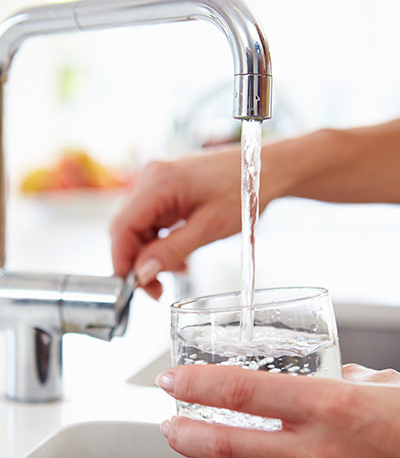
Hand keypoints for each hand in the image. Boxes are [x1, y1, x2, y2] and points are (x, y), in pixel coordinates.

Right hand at [110, 146, 241, 297]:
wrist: (265, 168)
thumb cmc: (244, 191)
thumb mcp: (208, 228)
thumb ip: (171, 251)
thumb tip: (142, 273)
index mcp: (159, 182)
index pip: (122, 227)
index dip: (122, 261)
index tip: (133, 287)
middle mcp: (151, 178)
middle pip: (125, 228)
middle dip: (136, 261)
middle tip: (156, 288)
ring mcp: (157, 182)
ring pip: (137, 227)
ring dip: (149, 254)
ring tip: (176, 272)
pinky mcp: (166, 189)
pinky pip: (151, 221)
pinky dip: (159, 242)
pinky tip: (179, 256)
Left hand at [157, 363, 399, 457]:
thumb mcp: (384, 386)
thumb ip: (344, 380)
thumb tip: (327, 376)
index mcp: (328, 406)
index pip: (239, 391)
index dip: (196, 383)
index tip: (173, 378)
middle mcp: (316, 453)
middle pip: (223, 445)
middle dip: (182, 433)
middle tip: (166, 422)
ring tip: (195, 456)